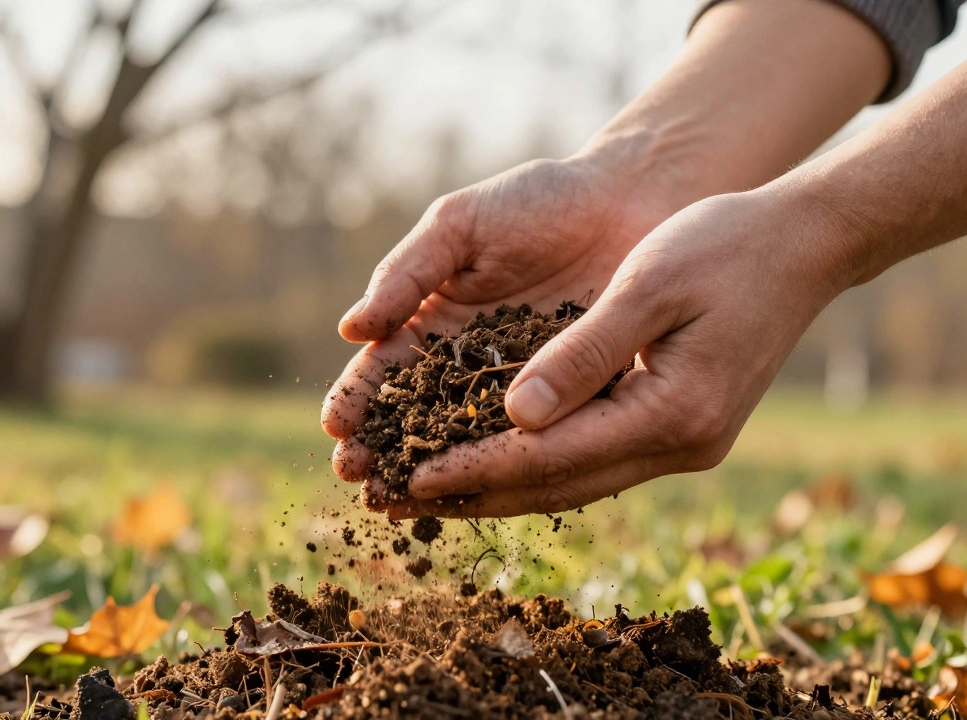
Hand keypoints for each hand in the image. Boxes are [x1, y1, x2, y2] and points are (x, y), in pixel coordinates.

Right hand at [321, 153, 679, 486]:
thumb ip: (407, 273)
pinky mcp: (571, 406)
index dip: (358, 397)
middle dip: (383, 451)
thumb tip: (350, 328)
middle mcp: (469, 367)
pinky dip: (507, 473)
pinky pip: (534, 445)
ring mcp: (520, 392)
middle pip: (417, 419)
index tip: (336, 426)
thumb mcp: (460, 225)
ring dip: (433, 474)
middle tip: (359, 481)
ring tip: (401, 501)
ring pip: (468, 444)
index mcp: (433, 322)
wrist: (630, 201)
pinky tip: (482, 495)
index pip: (384, 369)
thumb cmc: (537, 202)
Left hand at [392, 186, 858, 517]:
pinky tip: (492, 462)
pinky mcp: (680, 430)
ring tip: (427, 492)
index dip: (475, 468)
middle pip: (556, 486)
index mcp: (674, 411)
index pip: (551, 457)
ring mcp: (684, 445)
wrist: (805, 245)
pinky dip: (537, 466)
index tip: (408, 475)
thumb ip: (581, 353)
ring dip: (499, 489)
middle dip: (473, 496)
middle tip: (395, 502)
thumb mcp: (648, 285)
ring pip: (573, 483)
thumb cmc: (725, 247)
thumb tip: (515, 415)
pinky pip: (593, 462)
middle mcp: (680, 444)